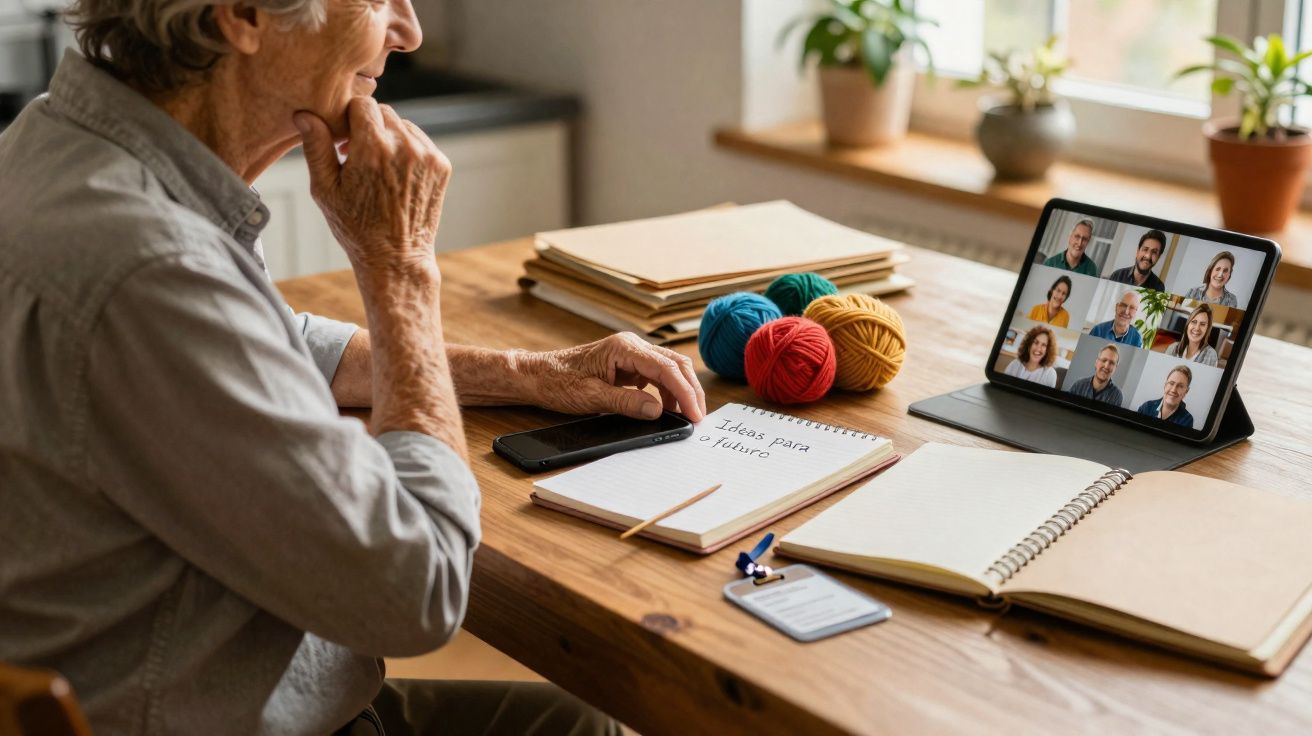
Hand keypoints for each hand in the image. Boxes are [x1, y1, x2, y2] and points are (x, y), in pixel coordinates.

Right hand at [294, 99, 449, 274]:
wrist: (396, 257)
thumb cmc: (355, 228)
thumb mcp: (326, 189)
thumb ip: (316, 147)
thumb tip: (304, 114)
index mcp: (373, 148)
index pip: (361, 104)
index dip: (348, 119)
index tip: (344, 142)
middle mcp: (405, 147)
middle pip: (383, 112)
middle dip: (368, 126)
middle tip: (357, 156)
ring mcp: (428, 156)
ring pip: (403, 125)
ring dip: (388, 137)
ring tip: (376, 167)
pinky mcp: (442, 165)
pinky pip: (420, 141)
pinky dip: (407, 149)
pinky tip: (394, 174)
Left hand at [518, 333, 706, 421]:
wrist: (537, 376)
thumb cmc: (558, 383)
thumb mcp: (591, 397)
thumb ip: (627, 404)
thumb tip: (658, 411)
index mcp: (624, 348)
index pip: (666, 369)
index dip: (685, 393)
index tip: (695, 415)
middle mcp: (631, 346)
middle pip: (675, 364)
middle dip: (690, 390)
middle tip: (698, 418)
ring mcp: (630, 354)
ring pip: (668, 369)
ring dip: (680, 392)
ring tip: (685, 416)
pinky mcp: (627, 365)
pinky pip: (656, 376)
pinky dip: (666, 392)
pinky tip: (666, 409)